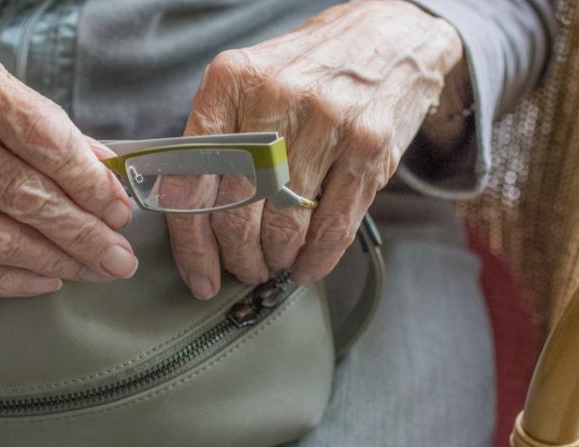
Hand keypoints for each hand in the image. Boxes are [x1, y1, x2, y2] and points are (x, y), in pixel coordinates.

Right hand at [0, 39, 137, 296]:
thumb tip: (104, 167)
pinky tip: (40, 282)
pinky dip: (0, 281)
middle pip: (16, 191)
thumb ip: (41, 120)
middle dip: (79, 231)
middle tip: (118, 255)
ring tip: (91, 270)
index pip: (36, 133)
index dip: (85, 178)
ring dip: (49, 260)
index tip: (118, 207)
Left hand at [168, 1, 463, 298]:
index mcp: (230, 81)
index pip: (192, 180)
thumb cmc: (307, 72)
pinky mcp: (368, 146)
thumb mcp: (249, 83)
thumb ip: (218, 140)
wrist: (387, 38)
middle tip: (243, 269)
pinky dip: (316, 259)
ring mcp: (326, 122)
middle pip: (237, 212)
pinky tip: (307, 266)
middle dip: (239, 258)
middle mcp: (275, 98)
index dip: (192, 244)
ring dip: (276, 260)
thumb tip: (191, 221)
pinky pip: (333, 227)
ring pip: (284, 225)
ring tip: (274, 264)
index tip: (200, 275)